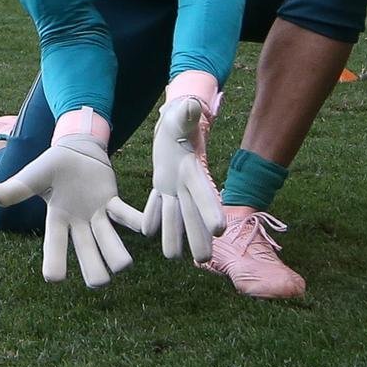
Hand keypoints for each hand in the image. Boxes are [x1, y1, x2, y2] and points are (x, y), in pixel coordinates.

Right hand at [0, 134, 142, 287]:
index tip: (54, 278)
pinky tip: (148, 229)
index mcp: (56, 219)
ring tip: (123, 265)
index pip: (54, 245)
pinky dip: (137, 221)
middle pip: (87, 253)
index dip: (55, 261)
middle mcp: (78, 223)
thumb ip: (18, 187)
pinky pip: (126, 215)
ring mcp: (97, 215)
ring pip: (109, 241)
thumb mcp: (34, 175)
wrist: (74, 149)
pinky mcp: (112, 202)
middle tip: (100, 281)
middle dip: (94, 269)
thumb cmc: (51, 165)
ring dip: (117, 254)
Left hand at [142, 96, 225, 261]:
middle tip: (203, 260)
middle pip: (194, 214)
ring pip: (175, 217)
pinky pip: (156, 207)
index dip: (211, 210)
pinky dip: (152, 218)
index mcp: (193, 169)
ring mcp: (174, 188)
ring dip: (173, 235)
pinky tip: (146, 232)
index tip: (220, 229)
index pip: (205, 192)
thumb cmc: (183, 118)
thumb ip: (187, 114)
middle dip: (198, 236)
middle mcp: (186, 184)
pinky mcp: (161, 188)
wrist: (177, 126)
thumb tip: (190, 105)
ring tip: (172, 256)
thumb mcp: (183, 115)